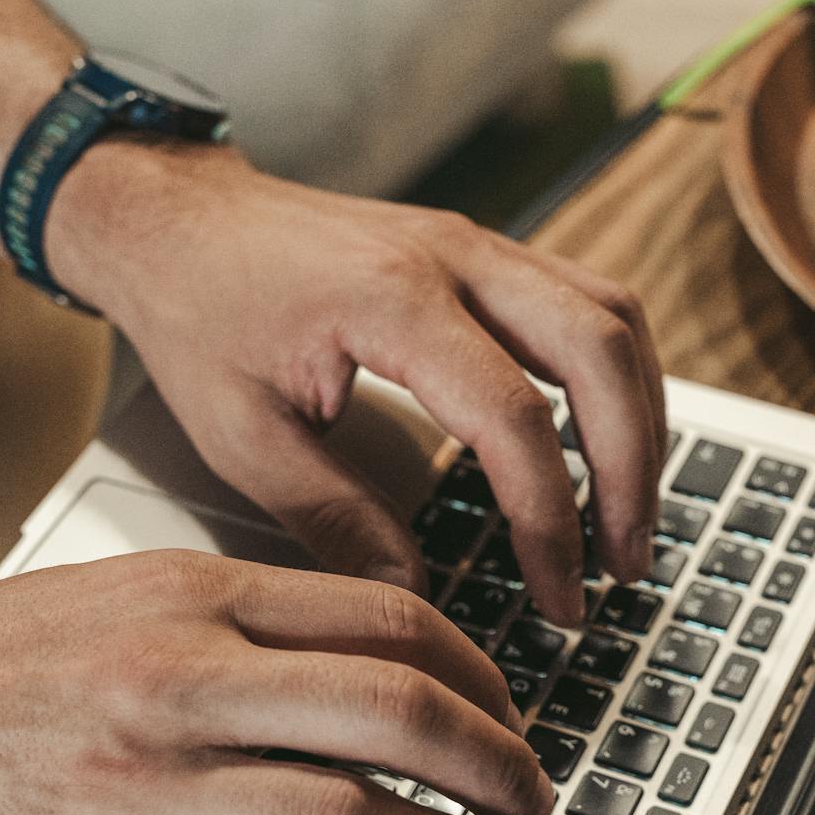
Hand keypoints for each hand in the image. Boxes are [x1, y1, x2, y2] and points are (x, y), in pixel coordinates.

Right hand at [0, 552, 555, 814]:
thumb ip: (225, 620)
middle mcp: (175, 678)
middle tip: (532, 801)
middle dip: (496, 763)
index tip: (508, 714)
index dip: (481, 674)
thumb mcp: (105, 597)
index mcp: (187, 596)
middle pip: (396, 711)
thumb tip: (346, 658)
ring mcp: (137, 787)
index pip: (388, 619)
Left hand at [49, 142, 666, 625]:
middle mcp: (454, 257)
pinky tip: (609, 441)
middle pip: (601, 351)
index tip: (558, 595)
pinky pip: (590, 302)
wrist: (173, 217)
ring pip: (614, 317)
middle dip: (631, 469)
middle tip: (627, 563)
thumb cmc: (196, 311)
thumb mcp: (243, 438)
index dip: (550, 519)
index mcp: (390, 301)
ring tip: (630, 515)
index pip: (514, 418)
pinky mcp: (483, 252)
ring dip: (641, 419)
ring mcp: (477, 244)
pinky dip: (618, 378)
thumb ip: (336, 521)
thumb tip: (415, 596)